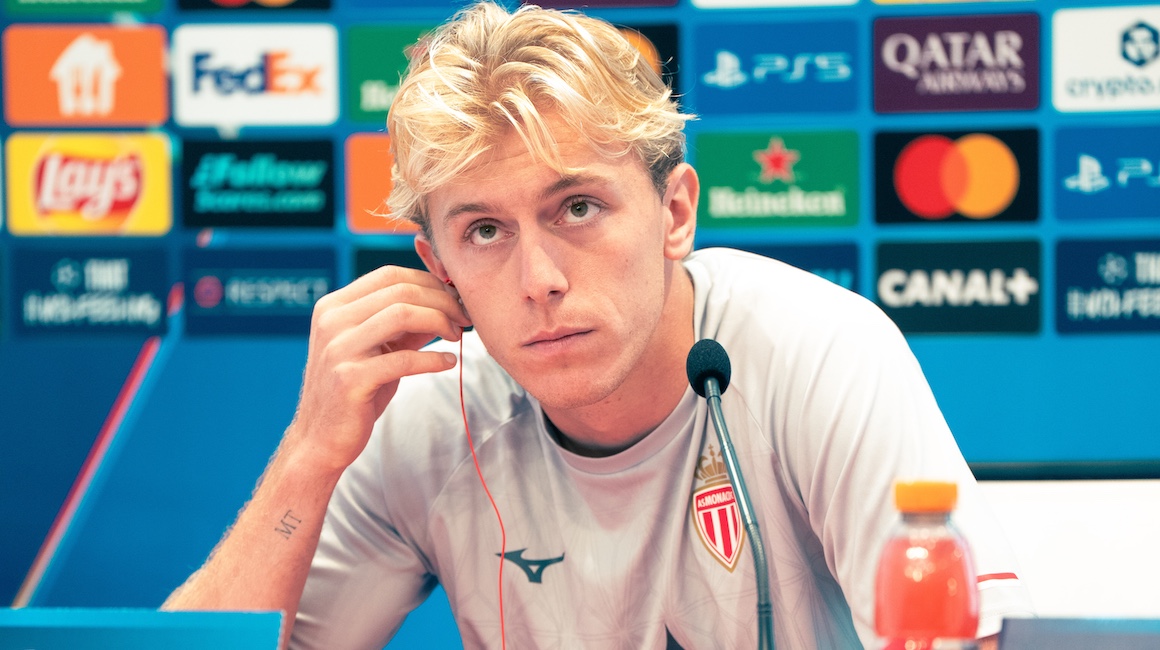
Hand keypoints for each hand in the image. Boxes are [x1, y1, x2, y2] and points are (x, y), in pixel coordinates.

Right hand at [285, 265, 471, 473]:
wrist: (319, 440)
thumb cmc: (353, 392)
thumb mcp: (377, 350)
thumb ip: (404, 326)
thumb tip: (446, 303)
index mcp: (334, 307)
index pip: (389, 275)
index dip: (428, 282)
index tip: (454, 298)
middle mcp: (332, 321)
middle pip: (400, 291)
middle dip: (441, 300)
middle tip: (463, 318)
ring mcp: (338, 349)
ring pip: (403, 314)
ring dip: (440, 321)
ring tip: (456, 336)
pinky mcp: (350, 379)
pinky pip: (404, 359)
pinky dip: (433, 358)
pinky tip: (448, 362)